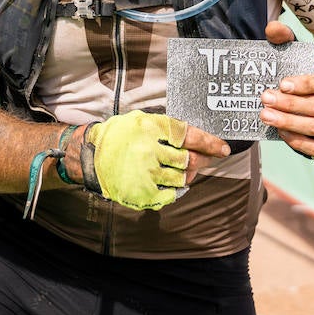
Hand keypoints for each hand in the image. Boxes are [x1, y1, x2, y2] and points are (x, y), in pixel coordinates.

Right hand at [81, 110, 229, 210]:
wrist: (90, 155)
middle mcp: (150, 150)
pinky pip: (170, 194)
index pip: (190, 135)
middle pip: (189, 160)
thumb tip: (197, 139)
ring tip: (180, 170)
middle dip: (202, 160)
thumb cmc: (120, 136)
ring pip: (182, 178)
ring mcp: (146, 173)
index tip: (222, 149)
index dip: (210, 143)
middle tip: (205, 160)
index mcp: (152, 128)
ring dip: (187, 175)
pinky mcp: (142, 191)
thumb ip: (168, 128)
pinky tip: (169, 183)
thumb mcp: (142, 120)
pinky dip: (174, 190)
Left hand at [260, 17, 313, 160]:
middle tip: (265, 98)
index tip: (283, 83)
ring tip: (265, 115)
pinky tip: (280, 131)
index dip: (306, 84)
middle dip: (290, 104)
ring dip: (290, 122)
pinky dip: (298, 141)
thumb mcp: (300, 53)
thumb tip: (272, 29)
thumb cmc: (308, 73)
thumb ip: (286, 39)